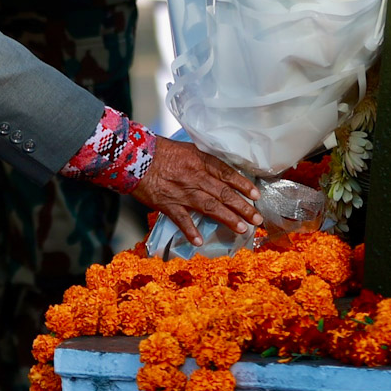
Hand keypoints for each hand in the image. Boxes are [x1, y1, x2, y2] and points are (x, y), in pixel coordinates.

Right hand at [130, 138, 261, 245]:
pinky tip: (199, 242)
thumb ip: (201, 161)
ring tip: (242, 229)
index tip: (256, 195)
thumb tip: (217, 173)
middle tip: (257, 218)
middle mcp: (195, 176)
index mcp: (199, 160)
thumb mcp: (184, 148)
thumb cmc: (157, 150)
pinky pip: (182, 220)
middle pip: (224, 193)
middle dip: (243, 207)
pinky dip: (190, 231)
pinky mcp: (167, 204)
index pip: (227, 173)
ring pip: (210, 207)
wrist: (132, 157)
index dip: (243, 185)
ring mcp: (182, 192)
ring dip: (228, 219)